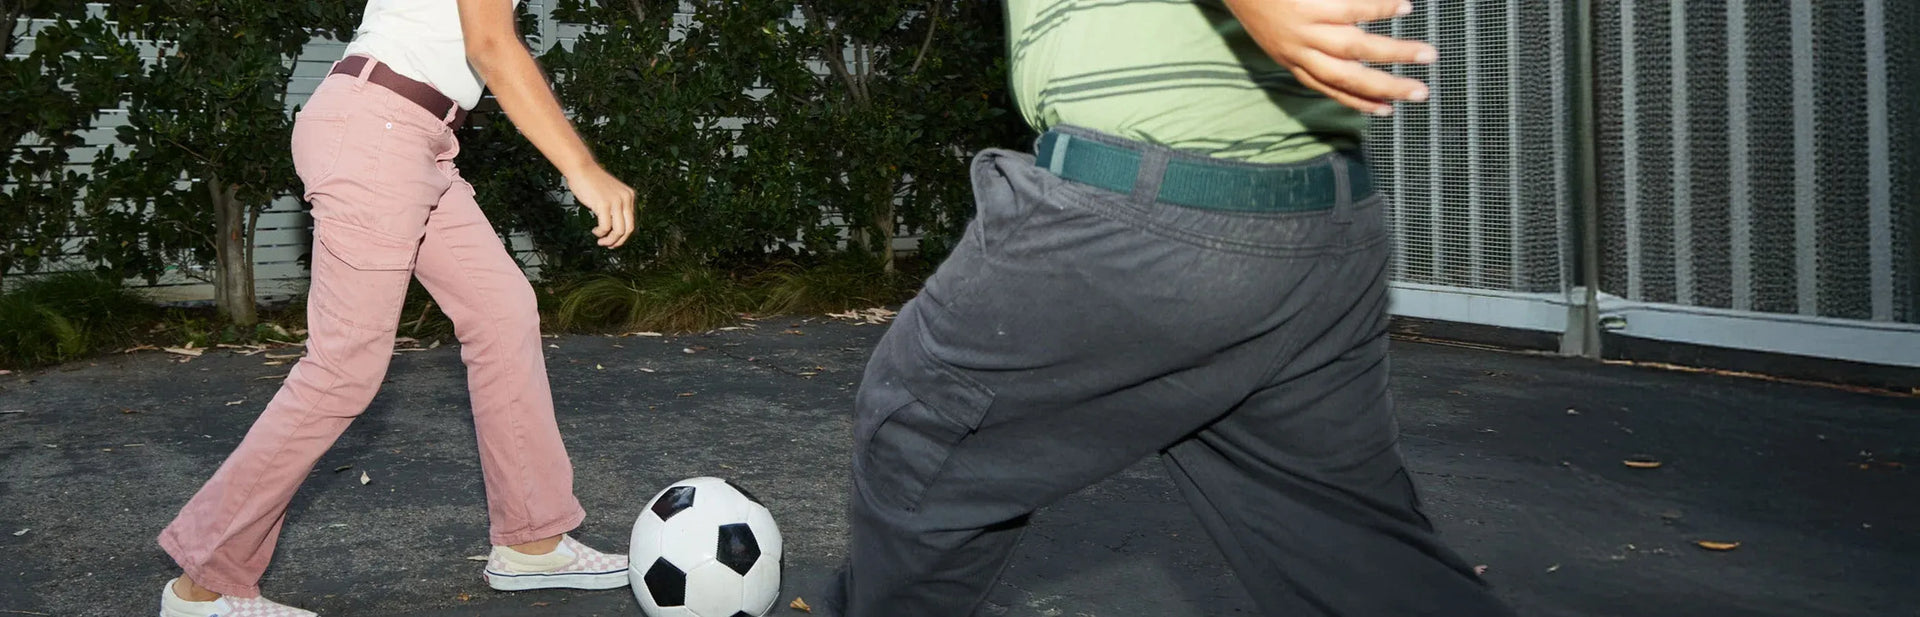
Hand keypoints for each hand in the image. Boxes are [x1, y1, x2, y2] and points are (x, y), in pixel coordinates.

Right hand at [565, 166, 635, 247]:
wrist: (581, 168)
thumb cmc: (592, 181)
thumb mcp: (611, 193)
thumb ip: (616, 206)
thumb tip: (614, 226)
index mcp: (630, 196)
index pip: (631, 221)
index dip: (623, 235)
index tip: (614, 240)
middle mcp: (626, 199)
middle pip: (628, 228)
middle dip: (619, 241)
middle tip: (609, 245)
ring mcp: (616, 202)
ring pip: (619, 231)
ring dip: (610, 240)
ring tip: (601, 241)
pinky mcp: (604, 205)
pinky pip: (606, 227)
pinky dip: (601, 233)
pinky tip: (595, 231)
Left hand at [1224, 0, 1436, 114]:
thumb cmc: (1258, 1)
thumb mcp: (1276, 33)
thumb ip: (1307, 45)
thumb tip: (1346, 50)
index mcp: (1293, 59)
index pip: (1331, 89)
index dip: (1360, 102)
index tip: (1389, 111)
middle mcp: (1300, 50)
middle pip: (1349, 77)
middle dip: (1388, 87)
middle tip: (1421, 92)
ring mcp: (1305, 28)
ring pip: (1356, 47)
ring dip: (1395, 52)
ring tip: (1426, 53)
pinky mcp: (1309, 5)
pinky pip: (1352, 9)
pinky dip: (1380, 8)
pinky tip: (1403, 6)